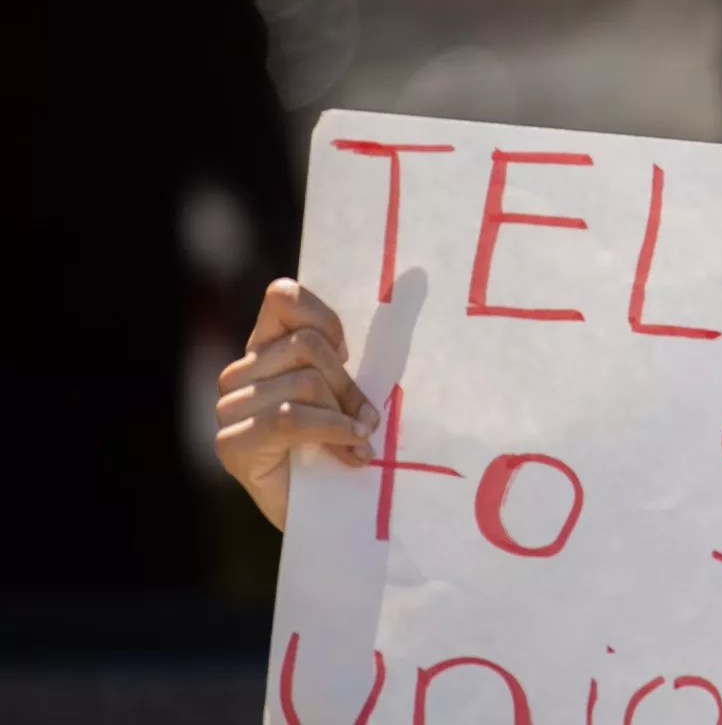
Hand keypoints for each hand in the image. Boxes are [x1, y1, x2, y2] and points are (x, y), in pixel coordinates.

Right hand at [216, 279, 379, 530]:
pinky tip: (352, 451)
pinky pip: (290, 417)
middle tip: (367, 418)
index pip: (283, 298)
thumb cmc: (342, 447)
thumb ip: (347, 354)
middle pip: (306, 345)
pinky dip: (331, 430)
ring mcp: (229, 409)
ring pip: (304, 380)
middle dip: (347, 382)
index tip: (348, 352)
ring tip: (358, 440)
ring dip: (343, 413)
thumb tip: (412, 283)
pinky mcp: (231, 444)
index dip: (324, 318)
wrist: (327, 517)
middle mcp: (240, 374)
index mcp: (265, 349)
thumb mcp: (348, 391)